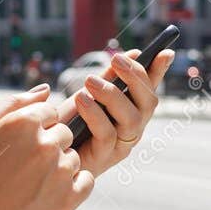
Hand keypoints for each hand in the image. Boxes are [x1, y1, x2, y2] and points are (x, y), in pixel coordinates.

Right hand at [0, 84, 93, 209]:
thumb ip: (14, 103)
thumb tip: (47, 89)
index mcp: (25, 122)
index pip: (50, 112)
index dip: (34, 130)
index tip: (18, 148)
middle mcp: (46, 144)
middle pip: (65, 134)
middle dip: (49, 146)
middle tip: (24, 168)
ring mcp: (59, 173)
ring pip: (74, 158)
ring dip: (59, 167)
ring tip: (32, 184)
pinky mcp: (68, 199)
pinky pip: (86, 181)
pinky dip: (72, 187)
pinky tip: (47, 194)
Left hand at [55, 48, 174, 179]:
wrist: (45, 150)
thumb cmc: (68, 121)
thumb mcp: (89, 93)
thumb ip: (111, 76)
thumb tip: (137, 53)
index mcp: (131, 111)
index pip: (150, 88)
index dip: (160, 71)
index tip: (165, 52)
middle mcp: (132, 129)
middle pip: (149, 103)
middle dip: (135, 77)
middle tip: (115, 59)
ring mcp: (121, 146)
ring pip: (132, 120)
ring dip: (112, 95)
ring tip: (89, 80)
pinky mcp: (103, 158)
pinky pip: (107, 134)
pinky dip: (95, 114)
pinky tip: (81, 99)